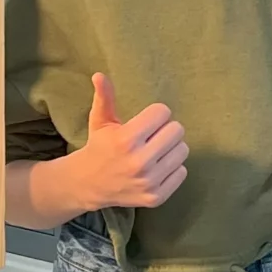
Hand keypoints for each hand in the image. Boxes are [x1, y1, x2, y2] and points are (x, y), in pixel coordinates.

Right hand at [66, 72, 188, 209]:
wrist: (89, 184)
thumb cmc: (99, 147)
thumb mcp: (100, 121)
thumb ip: (104, 97)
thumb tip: (99, 74)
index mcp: (126, 140)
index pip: (162, 113)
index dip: (155, 114)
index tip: (145, 122)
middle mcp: (139, 162)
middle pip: (177, 130)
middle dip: (166, 129)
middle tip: (153, 136)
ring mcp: (149, 182)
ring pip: (182, 150)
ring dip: (171, 148)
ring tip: (155, 150)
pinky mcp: (156, 197)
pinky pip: (182, 172)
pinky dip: (172, 168)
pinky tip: (157, 167)